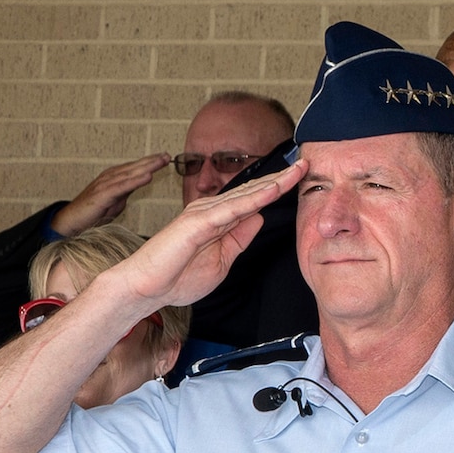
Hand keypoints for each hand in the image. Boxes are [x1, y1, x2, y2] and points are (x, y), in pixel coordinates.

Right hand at [49, 153, 171, 236]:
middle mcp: (109, 177)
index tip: (166, 157)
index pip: (134, 167)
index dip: (150, 161)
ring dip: (146, 166)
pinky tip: (147, 176)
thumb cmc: (93, 212)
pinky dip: (135, 180)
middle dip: (151, 160)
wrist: (71, 222)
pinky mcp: (101, 195)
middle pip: (134, 167)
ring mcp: (104, 185)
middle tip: (167, 155)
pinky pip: (121, 186)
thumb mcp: (117, 199)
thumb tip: (141, 182)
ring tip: (161, 161)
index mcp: (113, 178)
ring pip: (129, 173)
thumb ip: (128, 189)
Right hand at [105, 159, 307, 313]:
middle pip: (254, 190)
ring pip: (246, 195)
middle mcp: (212, 210)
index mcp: (219, 219)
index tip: (301, 178)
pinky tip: (273, 190)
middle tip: (307, 163)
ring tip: (298, 170)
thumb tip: (258, 217)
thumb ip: (239, 238)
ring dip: (273, 182)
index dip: (278, 188)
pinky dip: (254, 198)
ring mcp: (204, 214)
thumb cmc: (178, 277)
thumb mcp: (222, 259)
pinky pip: (232, 208)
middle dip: (282, 177)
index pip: (254, 199)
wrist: (146, 290)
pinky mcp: (197, 223)